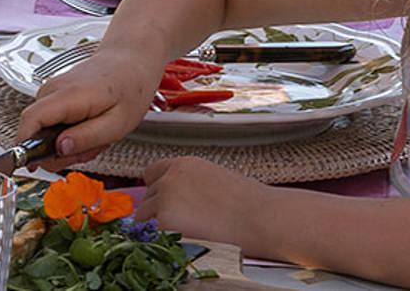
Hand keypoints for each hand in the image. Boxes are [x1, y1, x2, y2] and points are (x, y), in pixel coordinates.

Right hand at [13, 48, 163, 162]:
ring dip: (65, 144)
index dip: (25, 144)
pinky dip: (66, 134)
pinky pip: (49, 122)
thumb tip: (59, 150)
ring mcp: (51, 90)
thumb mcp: (117, 124)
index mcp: (69, 95)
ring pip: (42, 129)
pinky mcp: (53, 94)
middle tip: (89, 152)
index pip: (32, 119)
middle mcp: (53, 90)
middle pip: (35, 130)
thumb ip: (86, 137)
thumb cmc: (129, 90)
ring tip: (94, 138)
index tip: (31, 164)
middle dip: (57, 152)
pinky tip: (88, 129)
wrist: (129, 62)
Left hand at [136, 156, 268, 251]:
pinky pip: (153, 235)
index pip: (152, 174)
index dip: (158, 190)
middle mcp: (170, 178)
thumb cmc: (251, 204)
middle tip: (180, 227)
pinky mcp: (165, 221)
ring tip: (184, 237)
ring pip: (145, 216)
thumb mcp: (215, 180)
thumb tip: (181, 202)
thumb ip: (192, 186)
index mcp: (183, 165)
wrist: (263, 218)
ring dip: (158, 227)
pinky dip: (163, 242)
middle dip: (158, 211)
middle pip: (148, 197)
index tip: (165, 204)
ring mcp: (165, 198)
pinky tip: (183, 245)